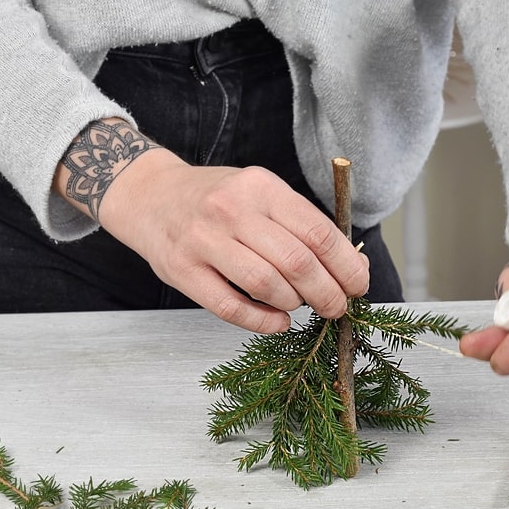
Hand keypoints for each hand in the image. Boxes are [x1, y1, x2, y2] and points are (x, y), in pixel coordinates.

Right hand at [54, 119, 368, 333]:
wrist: (150, 196)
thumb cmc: (217, 201)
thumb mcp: (259, 193)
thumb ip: (300, 225)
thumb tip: (351, 267)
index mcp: (261, 187)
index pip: (318, 232)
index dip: (347, 266)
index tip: (359, 286)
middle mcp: (232, 210)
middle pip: (297, 263)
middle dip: (328, 294)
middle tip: (336, 308)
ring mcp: (204, 241)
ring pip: (267, 285)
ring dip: (294, 305)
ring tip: (300, 307)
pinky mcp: (183, 271)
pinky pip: (231, 307)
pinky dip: (262, 322)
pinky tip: (277, 322)